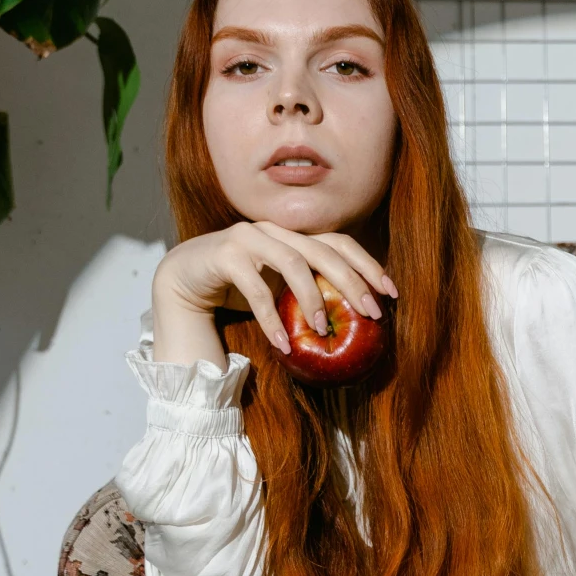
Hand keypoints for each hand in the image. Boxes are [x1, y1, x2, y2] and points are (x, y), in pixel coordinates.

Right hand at [152, 222, 397, 365]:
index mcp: (293, 236)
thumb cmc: (238, 287)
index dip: (368, 265)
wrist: (184, 279)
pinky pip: (255, 289)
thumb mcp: (280, 290)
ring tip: (323, 330)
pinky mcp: (225, 255)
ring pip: (293, 263)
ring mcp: (248, 238)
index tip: (391, 293)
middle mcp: (275, 230)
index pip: (340, 243)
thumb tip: (352, 321)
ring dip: (313, 298)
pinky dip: (271, 319)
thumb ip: (308, 293)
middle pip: (323, 251)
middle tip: (372, 313)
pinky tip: (283, 344)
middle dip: (352, 282)